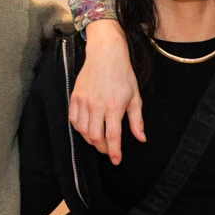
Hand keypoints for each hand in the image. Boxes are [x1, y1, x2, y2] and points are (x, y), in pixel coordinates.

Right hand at [73, 21, 144, 163]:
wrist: (105, 55)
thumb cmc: (123, 75)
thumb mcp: (135, 97)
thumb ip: (137, 120)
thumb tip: (141, 138)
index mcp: (114, 106)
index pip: (112, 136)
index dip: (114, 151)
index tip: (116, 160)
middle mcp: (97, 105)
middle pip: (95, 137)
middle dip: (102, 148)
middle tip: (108, 150)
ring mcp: (83, 101)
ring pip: (82, 131)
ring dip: (90, 140)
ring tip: (99, 140)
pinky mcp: (74, 97)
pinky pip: (73, 120)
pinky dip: (79, 129)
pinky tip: (87, 129)